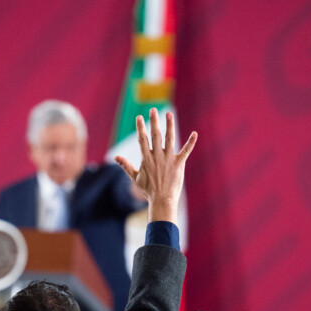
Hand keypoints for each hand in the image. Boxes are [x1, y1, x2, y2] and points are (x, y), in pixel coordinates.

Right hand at [115, 109, 196, 223]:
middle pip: (155, 135)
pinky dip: (191, 142)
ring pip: (170, 139)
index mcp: (146, 159)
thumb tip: (116, 157)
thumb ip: (126, 166)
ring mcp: (169, 159)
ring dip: (170, 125)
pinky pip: (186, 151)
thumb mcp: (135, 178)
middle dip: (154, 122)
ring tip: (169, 114)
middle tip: (153, 110)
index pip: (142, 139)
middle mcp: (157, 156)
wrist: (162, 200)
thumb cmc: (148, 190)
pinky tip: (195, 133)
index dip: (140, 128)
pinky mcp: (179, 164)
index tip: (139, 117)